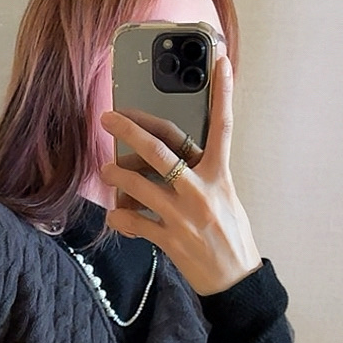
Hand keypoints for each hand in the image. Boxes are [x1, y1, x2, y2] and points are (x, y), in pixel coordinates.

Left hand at [98, 42, 262, 296]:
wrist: (236, 280)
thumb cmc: (231, 235)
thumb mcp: (227, 197)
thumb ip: (204, 174)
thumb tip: (176, 156)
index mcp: (220, 176)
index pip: (223, 127)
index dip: (223, 93)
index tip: (220, 62)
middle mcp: (201, 191)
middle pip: (160, 151)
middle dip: (130, 130)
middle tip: (109, 116)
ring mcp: (183, 216)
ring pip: (139, 186)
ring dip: (116, 176)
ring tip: (107, 170)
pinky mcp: (170, 240)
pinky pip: (135, 224)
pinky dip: (120, 219)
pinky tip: (114, 216)